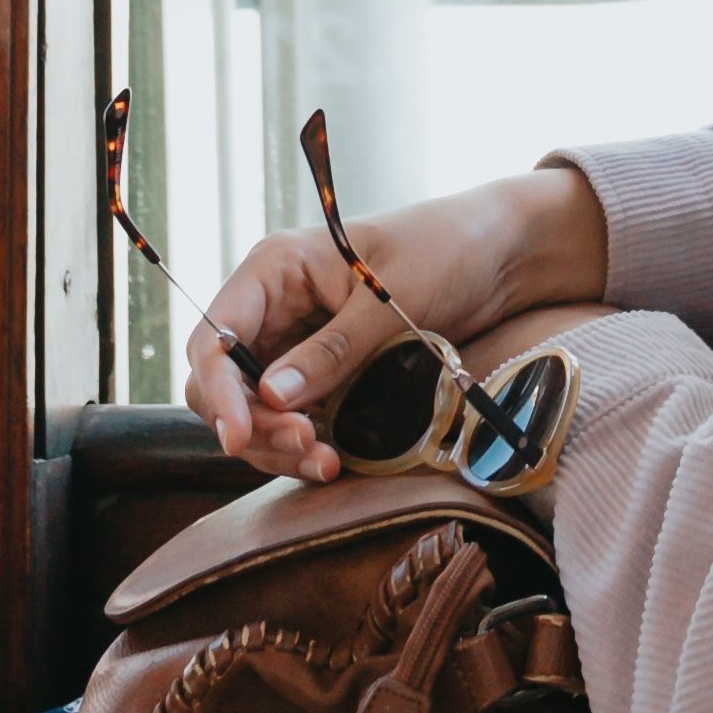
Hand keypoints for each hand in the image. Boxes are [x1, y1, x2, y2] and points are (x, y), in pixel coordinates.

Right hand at [183, 164, 606, 482]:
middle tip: (304, 448)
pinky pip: (292, 419)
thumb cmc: (443, 249)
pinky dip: (304, 445)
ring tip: (326, 463)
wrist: (497, 254)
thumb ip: (331, 349)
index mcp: (275, 269)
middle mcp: (273, 308)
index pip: (215, 335)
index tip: (239, 437)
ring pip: (254, 411)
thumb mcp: (388, 299)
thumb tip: (270, 399)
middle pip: (223, 383)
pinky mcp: (322, 374)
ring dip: (277, 445)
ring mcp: (295, 343)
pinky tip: (333, 461)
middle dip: (252, 424)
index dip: (217, 390)